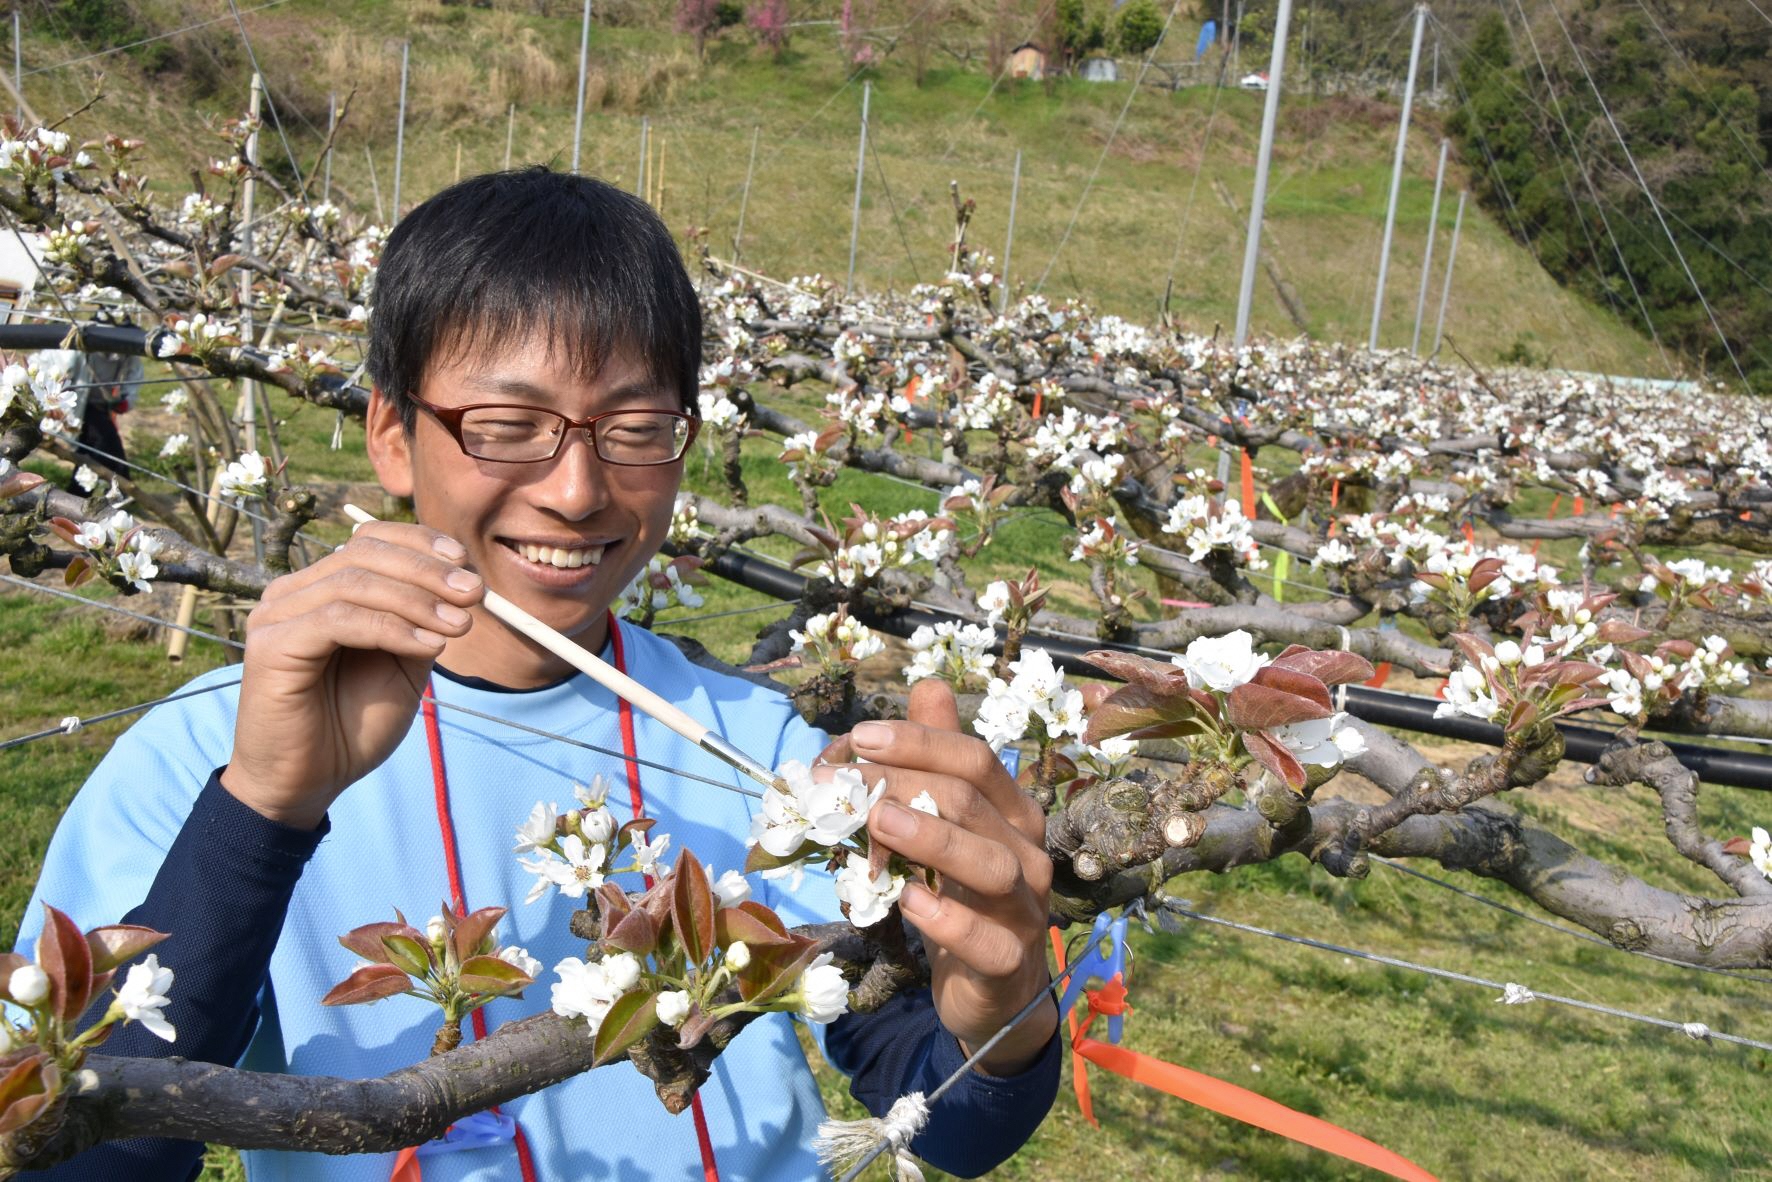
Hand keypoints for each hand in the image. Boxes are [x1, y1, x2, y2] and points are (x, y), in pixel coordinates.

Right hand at [220, 521, 484, 828]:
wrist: (308, 783)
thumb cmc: (351, 725)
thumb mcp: (403, 666)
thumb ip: (422, 622)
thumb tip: (464, 585)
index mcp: (321, 589)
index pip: (369, 541)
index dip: (419, 543)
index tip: (465, 562)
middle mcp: (293, 593)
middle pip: (364, 555)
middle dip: (428, 571)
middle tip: (474, 593)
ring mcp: (276, 615)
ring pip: (355, 584)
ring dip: (417, 601)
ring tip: (460, 626)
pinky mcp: (271, 645)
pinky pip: (339, 620)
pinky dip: (391, 628)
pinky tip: (428, 647)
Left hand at [846, 680, 1056, 1075]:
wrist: (992, 990)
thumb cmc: (962, 897)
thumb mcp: (945, 826)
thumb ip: (935, 762)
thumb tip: (927, 686)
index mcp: (1011, 811)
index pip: (973, 758)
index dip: (918, 741)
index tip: (857, 737)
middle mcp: (1026, 851)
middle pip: (973, 800)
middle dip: (905, 782)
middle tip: (843, 784)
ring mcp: (1023, 907)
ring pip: (989, 864)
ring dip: (930, 838)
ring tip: (877, 823)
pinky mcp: (1008, 960)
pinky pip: (983, 938)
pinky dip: (945, 918)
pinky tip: (908, 900)